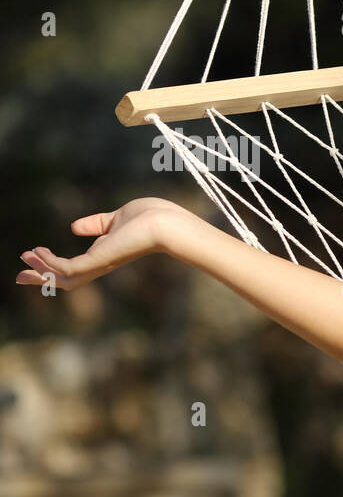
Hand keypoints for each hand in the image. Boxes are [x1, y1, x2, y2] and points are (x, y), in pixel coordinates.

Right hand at [15, 197, 191, 290]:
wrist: (168, 223)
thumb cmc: (153, 218)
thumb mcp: (117, 218)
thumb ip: (98, 224)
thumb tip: (75, 227)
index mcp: (106, 254)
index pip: (76, 266)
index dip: (54, 265)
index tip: (33, 258)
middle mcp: (102, 263)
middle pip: (66, 279)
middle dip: (42, 277)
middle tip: (20, 275)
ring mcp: (100, 263)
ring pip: (64, 278)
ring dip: (41, 271)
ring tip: (25, 257)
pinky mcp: (99, 260)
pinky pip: (67, 267)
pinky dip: (50, 262)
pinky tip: (39, 251)